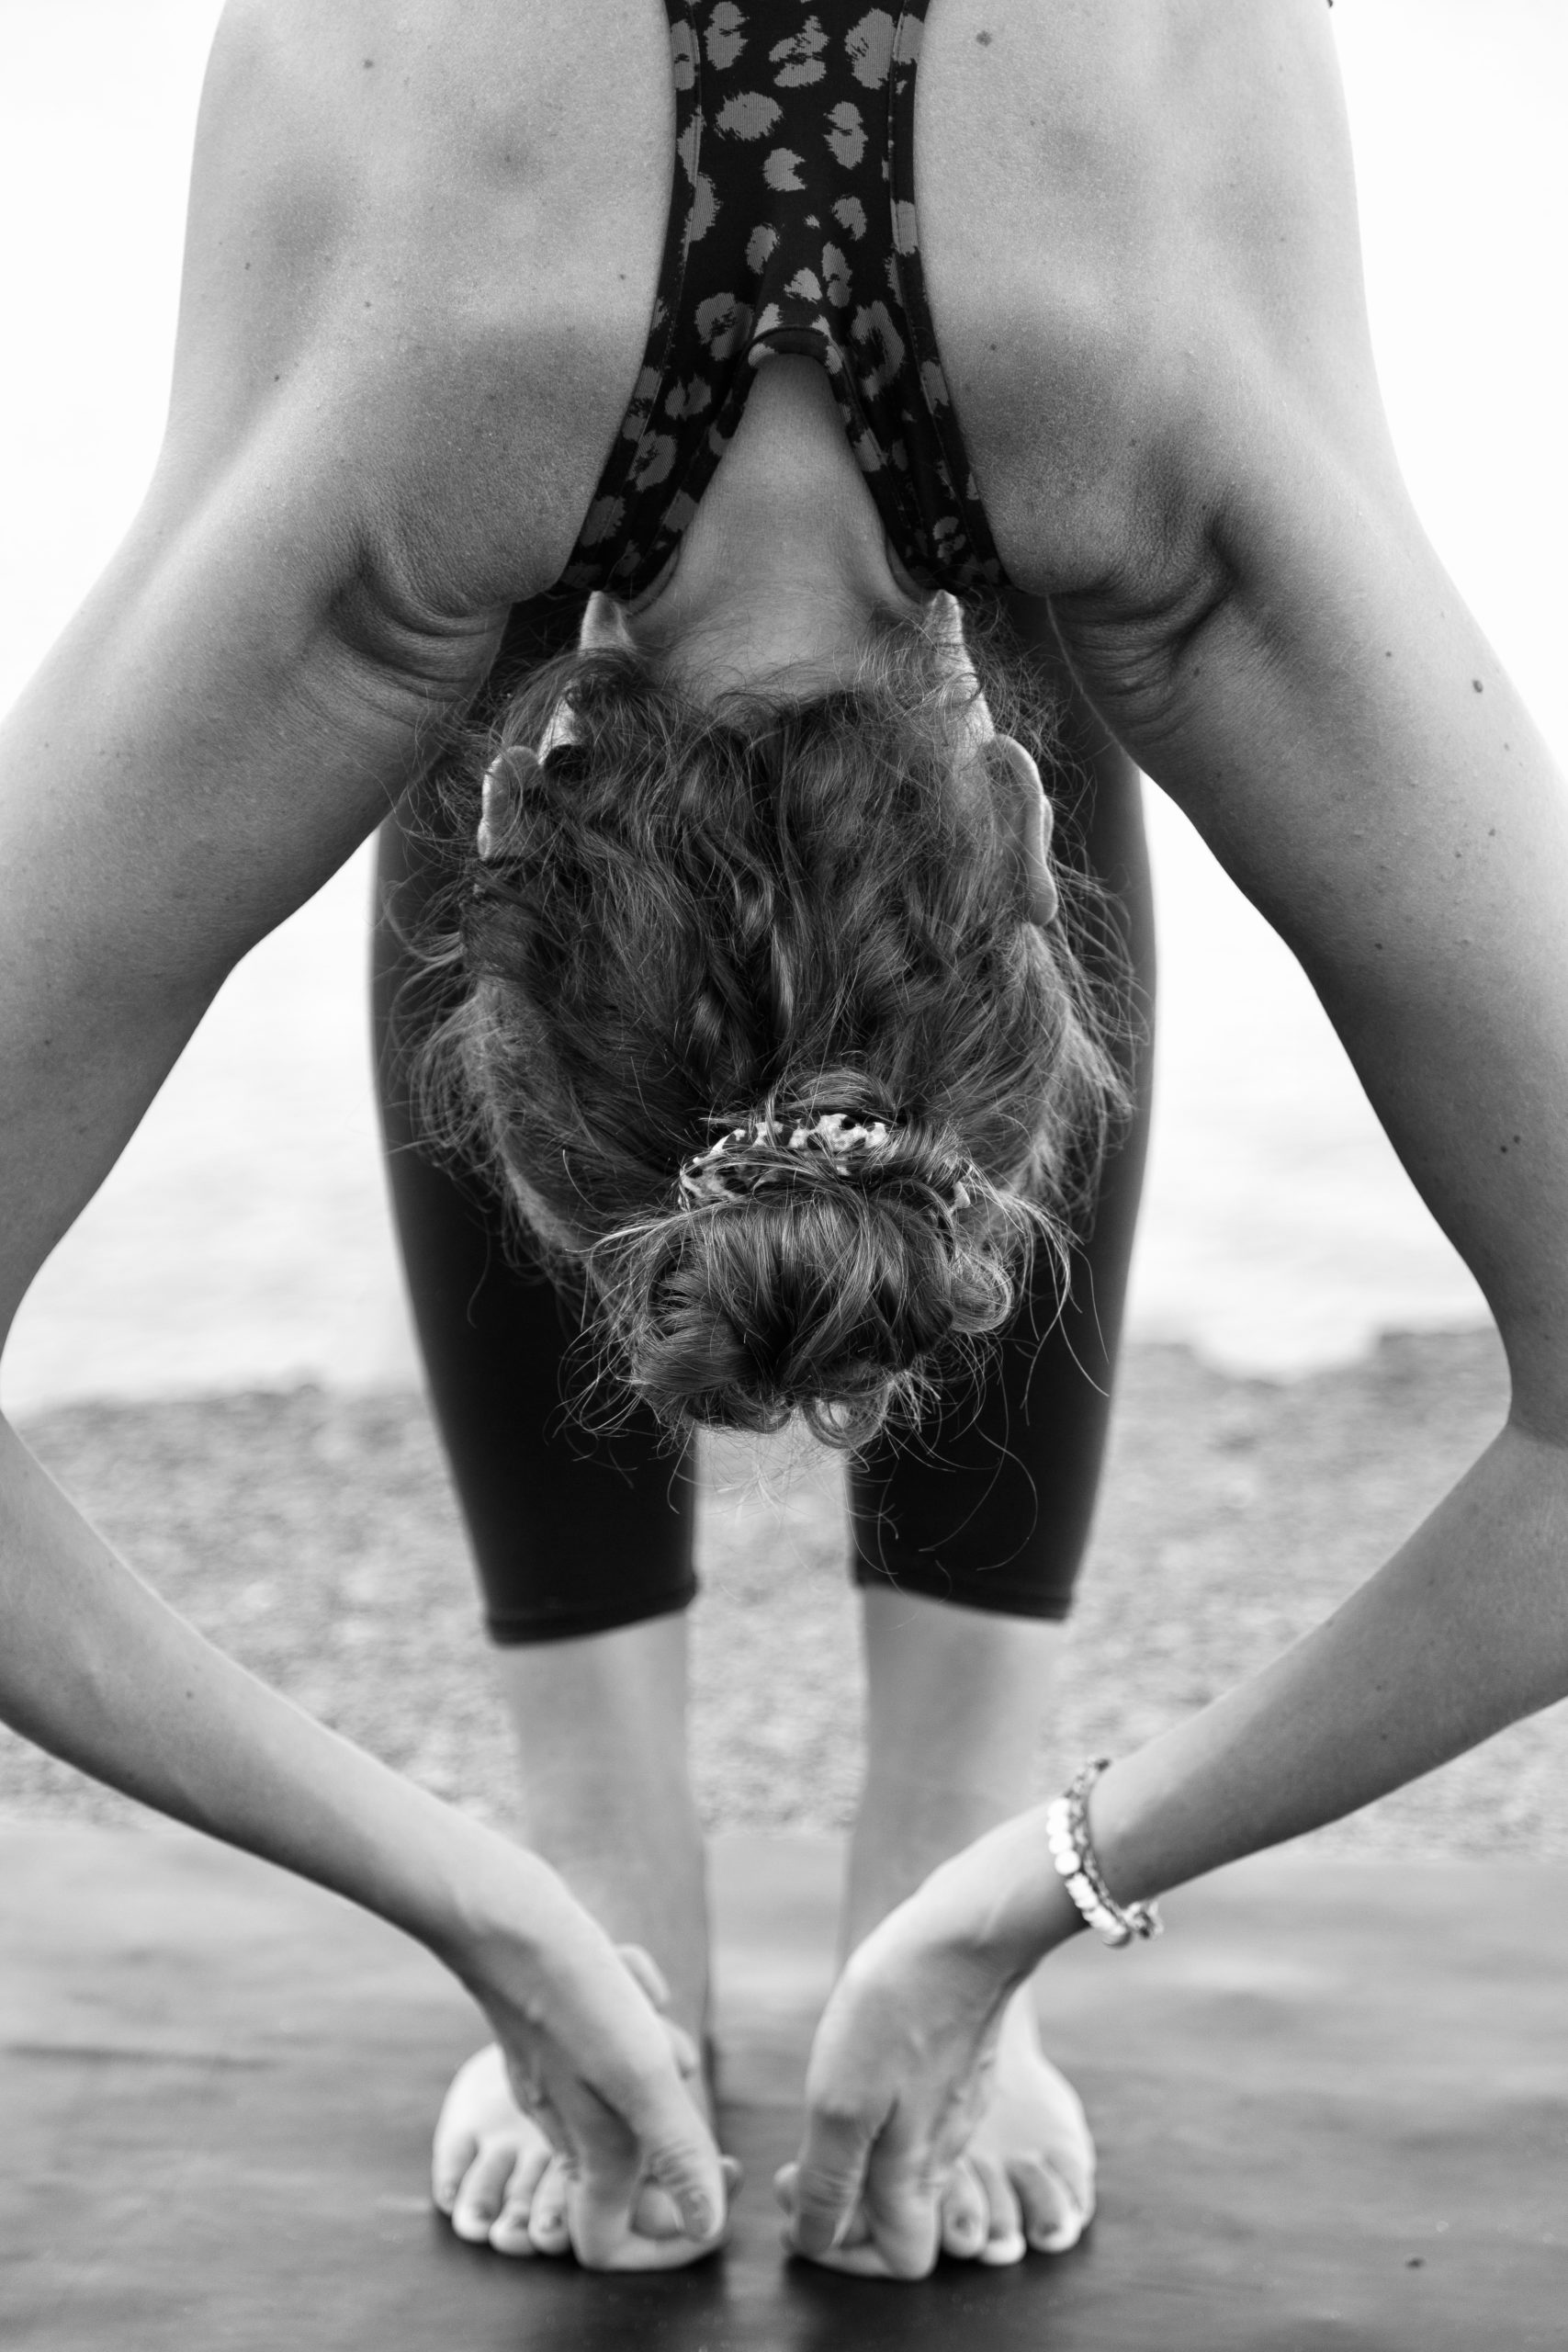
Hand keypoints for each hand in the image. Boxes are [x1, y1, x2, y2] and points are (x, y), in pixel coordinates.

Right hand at [453, 1869, 729, 2270]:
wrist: (501, 1915)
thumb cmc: (573, 1997)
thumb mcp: (640, 2075)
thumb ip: (675, 2153)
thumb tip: (707, 2229)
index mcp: (587, 2153)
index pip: (615, 2243)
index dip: (674, 2234)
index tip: (722, 2176)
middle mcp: (565, 2124)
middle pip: (638, 2159)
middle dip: (678, 2109)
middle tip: (675, 2055)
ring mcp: (556, 2076)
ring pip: (634, 2081)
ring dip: (656, 2040)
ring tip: (641, 2000)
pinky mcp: (557, 2030)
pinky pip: (617, 2028)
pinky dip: (633, 1998)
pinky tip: (622, 1969)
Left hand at [782, 1849, 1033, 2279]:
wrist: (963, 1930)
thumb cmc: (898, 2009)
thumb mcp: (842, 2102)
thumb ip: (831, 2180)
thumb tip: (814, 2242)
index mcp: (920, 2173)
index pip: (900, 2261)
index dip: (845, 2251)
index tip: (800, 2205)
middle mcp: (947, 2150)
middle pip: (902, 2217)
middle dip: (842, 2205)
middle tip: (795, 2165)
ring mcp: (958, 2106)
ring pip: (909, 2166)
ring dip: (857, 2159)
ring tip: (817, 2114)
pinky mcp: (958, 2065)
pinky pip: (918, 2118)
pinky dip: (880, 2118)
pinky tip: (854, 2072)